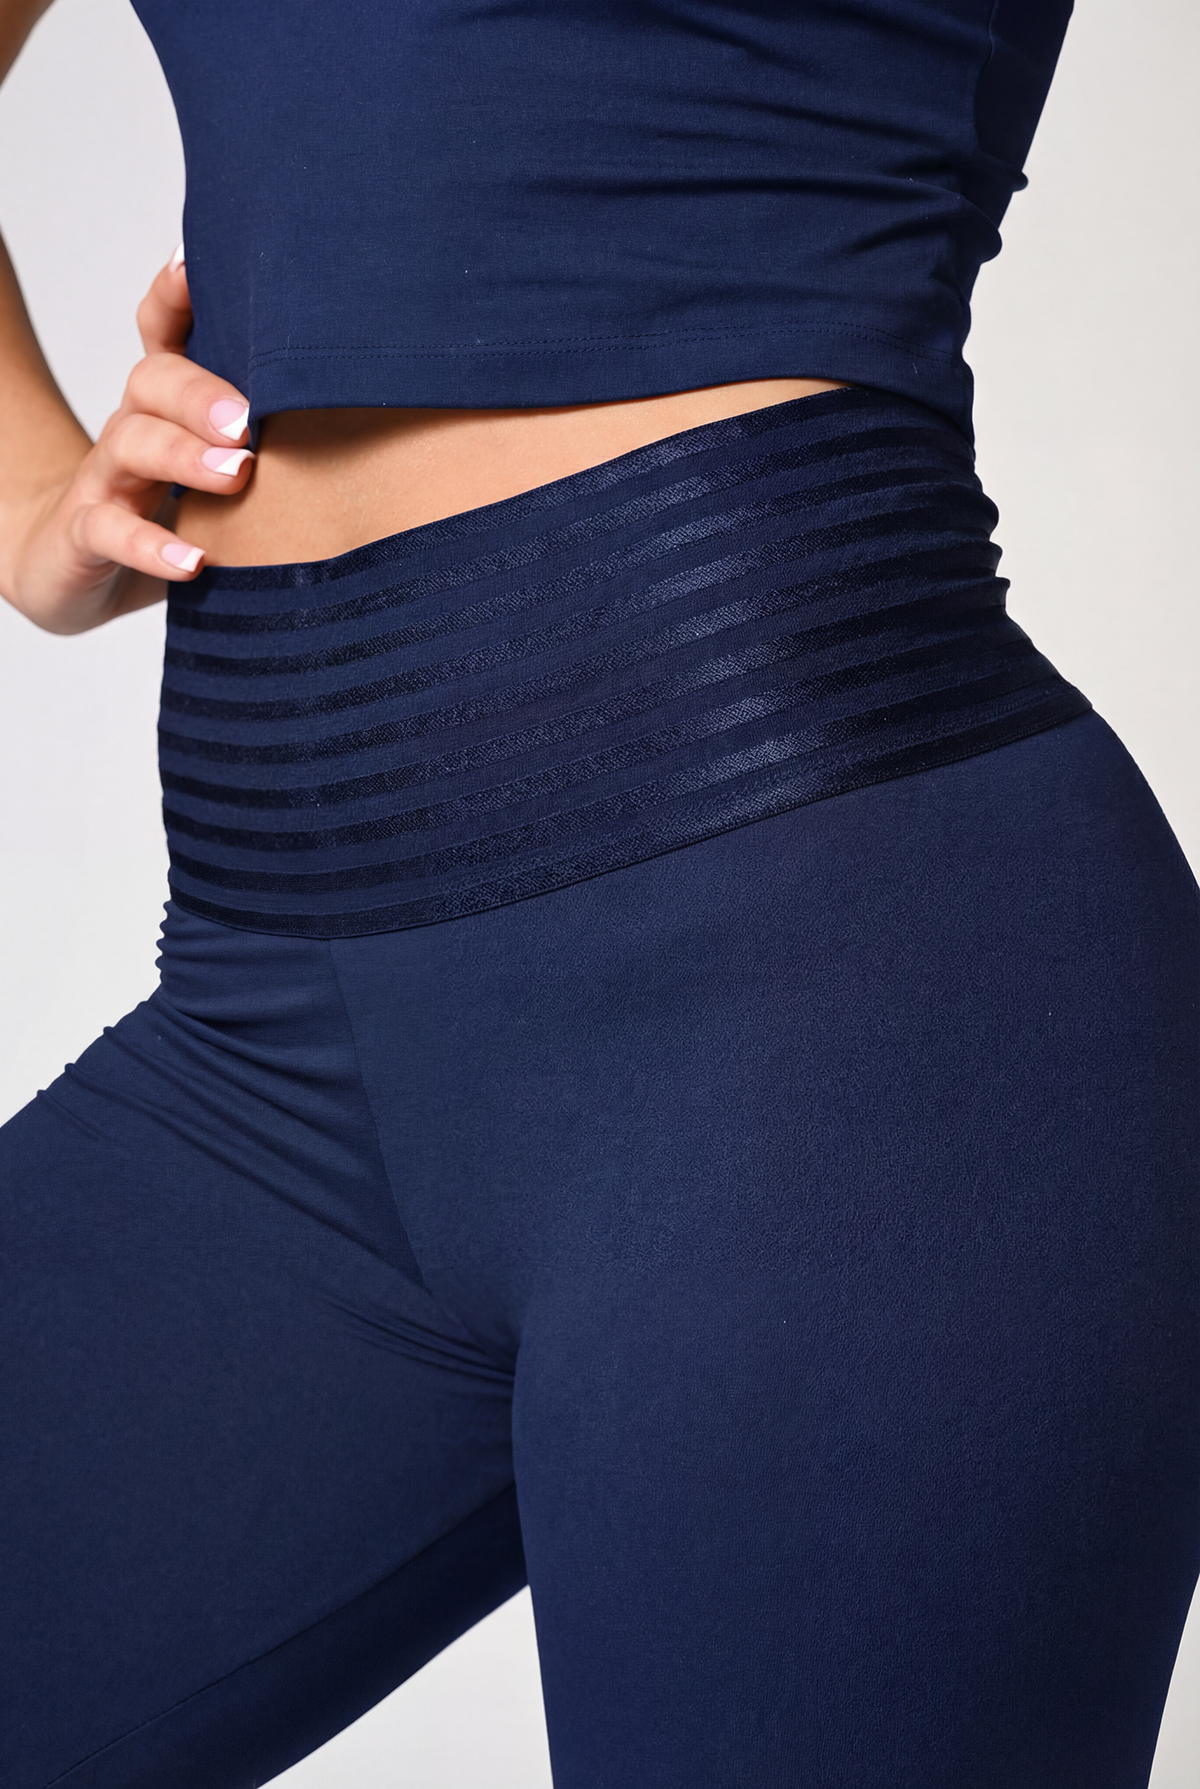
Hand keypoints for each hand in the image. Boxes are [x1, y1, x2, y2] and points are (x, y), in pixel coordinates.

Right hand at [3, 246, 253, 634]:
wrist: (75, 567)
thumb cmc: (167, 510)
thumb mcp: (215, 466)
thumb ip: (267, 436)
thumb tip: (354, 404)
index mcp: (168, 403)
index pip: (163, 332)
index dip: (175, 297)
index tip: (196, 267)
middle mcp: (134, 426)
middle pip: (154, 381)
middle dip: (202, 393)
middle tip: (249, 420)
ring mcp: (105, 478)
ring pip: (132, 443)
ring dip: (184, 455)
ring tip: (236, 474)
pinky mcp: (86, 534)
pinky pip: (110, 531)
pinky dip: (151, 547)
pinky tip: (193, 560)